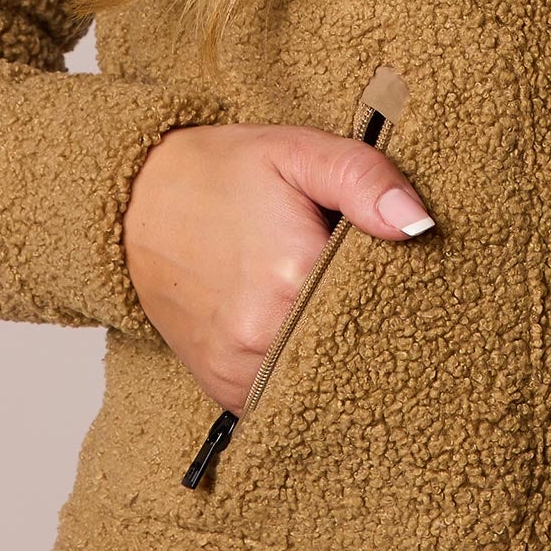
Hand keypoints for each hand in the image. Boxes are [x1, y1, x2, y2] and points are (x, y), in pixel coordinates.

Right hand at [124, 121, 435, 410]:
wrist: (133, 205)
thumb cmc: (221, 174)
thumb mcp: (298, 151)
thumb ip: (363, 179)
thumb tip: (417, 224)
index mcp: (291, 276)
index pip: (381, 303)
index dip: (403, 289)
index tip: (410, 275)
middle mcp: (262, 336)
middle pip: (355, 351)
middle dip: (375, 329)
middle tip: (383, 299)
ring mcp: (238, 370)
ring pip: (322, 382)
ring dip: (339, 358)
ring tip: (343, 317)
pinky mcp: (223, 389)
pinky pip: (284, 399)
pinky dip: (304, 376)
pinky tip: (311, 343)